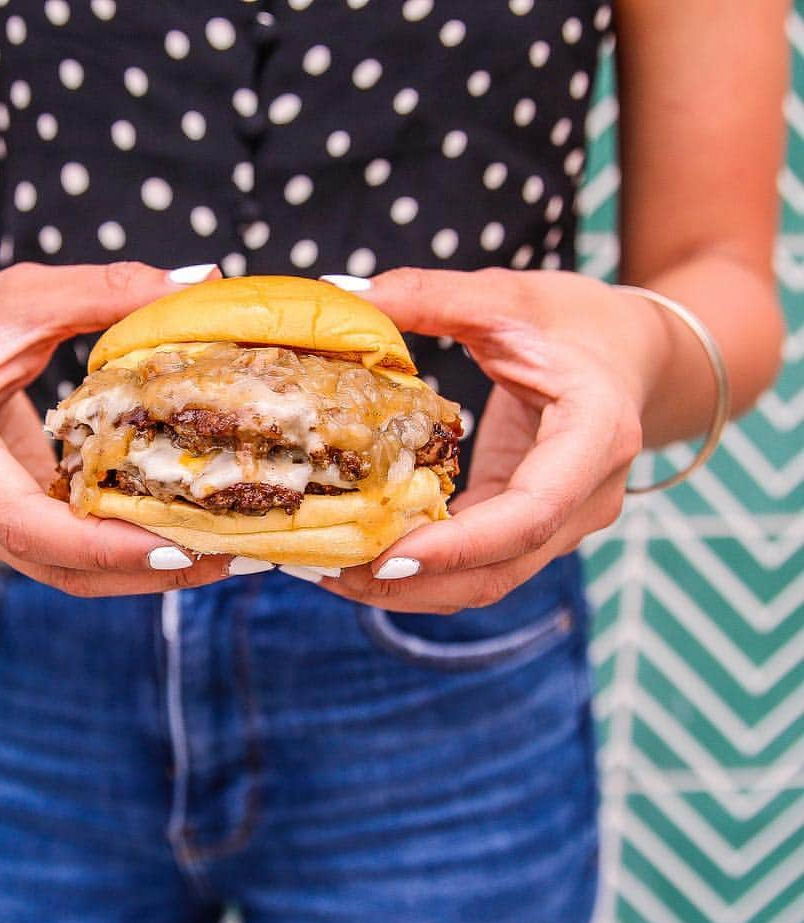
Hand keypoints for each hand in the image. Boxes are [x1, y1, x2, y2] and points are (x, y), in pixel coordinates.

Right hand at [0, 261, 232, 595]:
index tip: (178, 547)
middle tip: (228, 556)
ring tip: (218, 554)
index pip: (23, 523)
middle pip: (54, 566)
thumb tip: (201, 282)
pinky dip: (117, 552)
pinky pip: (60, 554)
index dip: (103, 545)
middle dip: (143, 570)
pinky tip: (174, 534)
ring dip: (138, 572)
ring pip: (61, 573)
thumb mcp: (18, 297)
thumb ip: (106, 291)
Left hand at [321, 267, 658, 613]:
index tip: (387, 556)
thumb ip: (430, 295)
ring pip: (487, 581)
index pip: (531, 513)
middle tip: (328, 573)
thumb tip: (344, 295)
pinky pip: (478, 565)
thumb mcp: (506, 297)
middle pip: (500, 568)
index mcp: (595, 437)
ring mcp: (564, 523)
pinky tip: (362, 557)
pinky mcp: (532, 528)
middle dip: (413, 583)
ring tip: (330, 574)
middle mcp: (588, 498)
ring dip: (410, 590)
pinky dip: (422, 570)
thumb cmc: (577, 321)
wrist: (632, 354)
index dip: (460, 545)